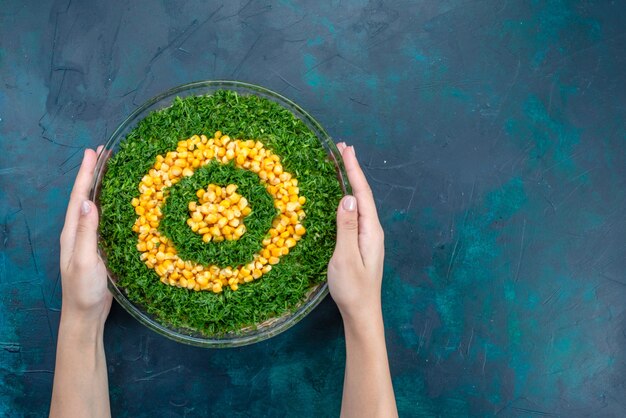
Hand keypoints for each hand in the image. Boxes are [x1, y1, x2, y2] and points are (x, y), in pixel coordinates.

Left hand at [59, 146, 110, 327]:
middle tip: (104, 152)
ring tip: (111, 169)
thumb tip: (88, 202)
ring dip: (101, 186)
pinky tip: (121, 202)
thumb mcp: (86, 261)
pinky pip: (105, 219)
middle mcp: (78, 232)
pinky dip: (111, 204)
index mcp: (72, 232)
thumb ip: (86, 233)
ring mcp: (89, 239)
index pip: (79, 196)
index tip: (94, 152)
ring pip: (95, 206)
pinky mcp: (100, 247)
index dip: (86, 174)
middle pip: (85, 196)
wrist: (85, 314)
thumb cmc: (83, 290)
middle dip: (93, 173)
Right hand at [329, 143, 396, 417]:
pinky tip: (339, 198)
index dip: (354, 170)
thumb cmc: (353, 289)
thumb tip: (347, 197)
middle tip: (341, 149)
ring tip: (339, 165)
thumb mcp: (346, 257)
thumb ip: (346, 227)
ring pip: (358, 203)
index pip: (362, 193)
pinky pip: (353, 214)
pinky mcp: (360, 244)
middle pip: (362, 194)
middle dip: (352, 171)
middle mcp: (372, 230)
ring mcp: (367, 237)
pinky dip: (346, 199)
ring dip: (349, 183)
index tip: (346, 149)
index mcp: (371, 230)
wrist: (361, 314)